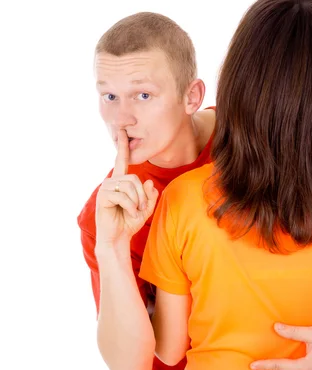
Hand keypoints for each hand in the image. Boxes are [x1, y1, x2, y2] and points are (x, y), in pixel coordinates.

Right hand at [95, 129, 158, 245]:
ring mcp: (106, 188)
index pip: (122, 161)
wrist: (118, 238)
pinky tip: (128, 214)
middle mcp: (112, 182)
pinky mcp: (103, 197)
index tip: (122, 131)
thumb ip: (151, 195)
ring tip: (134, 212)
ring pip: (130, 186)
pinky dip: (130, 207)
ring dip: (137, 202)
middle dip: (142, 195)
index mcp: (121, 181)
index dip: (122, 146)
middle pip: (134, 178)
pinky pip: (123, 196)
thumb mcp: (146, 208)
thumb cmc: (129, 222)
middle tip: (141, 208)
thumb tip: (149, 182)